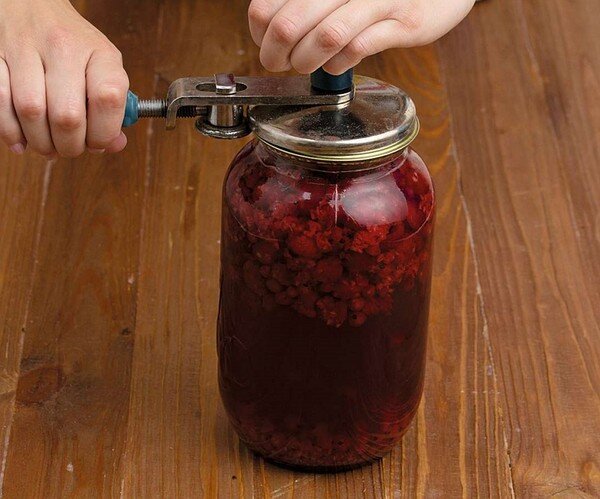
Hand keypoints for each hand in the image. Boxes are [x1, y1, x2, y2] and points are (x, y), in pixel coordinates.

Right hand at [0, 0, 128, 157]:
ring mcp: (25, 48)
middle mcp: (63, 47)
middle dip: (70, 146)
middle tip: (70, 148)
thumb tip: (114, 145)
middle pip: (67, 116)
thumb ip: (113, 108)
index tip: (98, 143)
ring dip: (41, 142)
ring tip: (49, 145)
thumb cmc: (73, 45)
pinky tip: (22, 140)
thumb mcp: (103, 67)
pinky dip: (10, 130)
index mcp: (99, 53)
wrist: (31, 4)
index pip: (108, 99)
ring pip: (31, 112)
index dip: (104, 133)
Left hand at [249, 0, 474, 74]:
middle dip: (276, 55)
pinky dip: (339, 64)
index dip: (260, 32)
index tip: (266, 43)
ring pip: (324, 38)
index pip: (268, 5)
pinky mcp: (401, 22)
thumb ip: (307, 4)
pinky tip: (337, 64)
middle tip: (280, 63)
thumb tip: (270, 29)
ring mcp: (376, 1)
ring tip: (307, 65)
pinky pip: (358, 49)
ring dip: (307, 61)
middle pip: (288, 24)